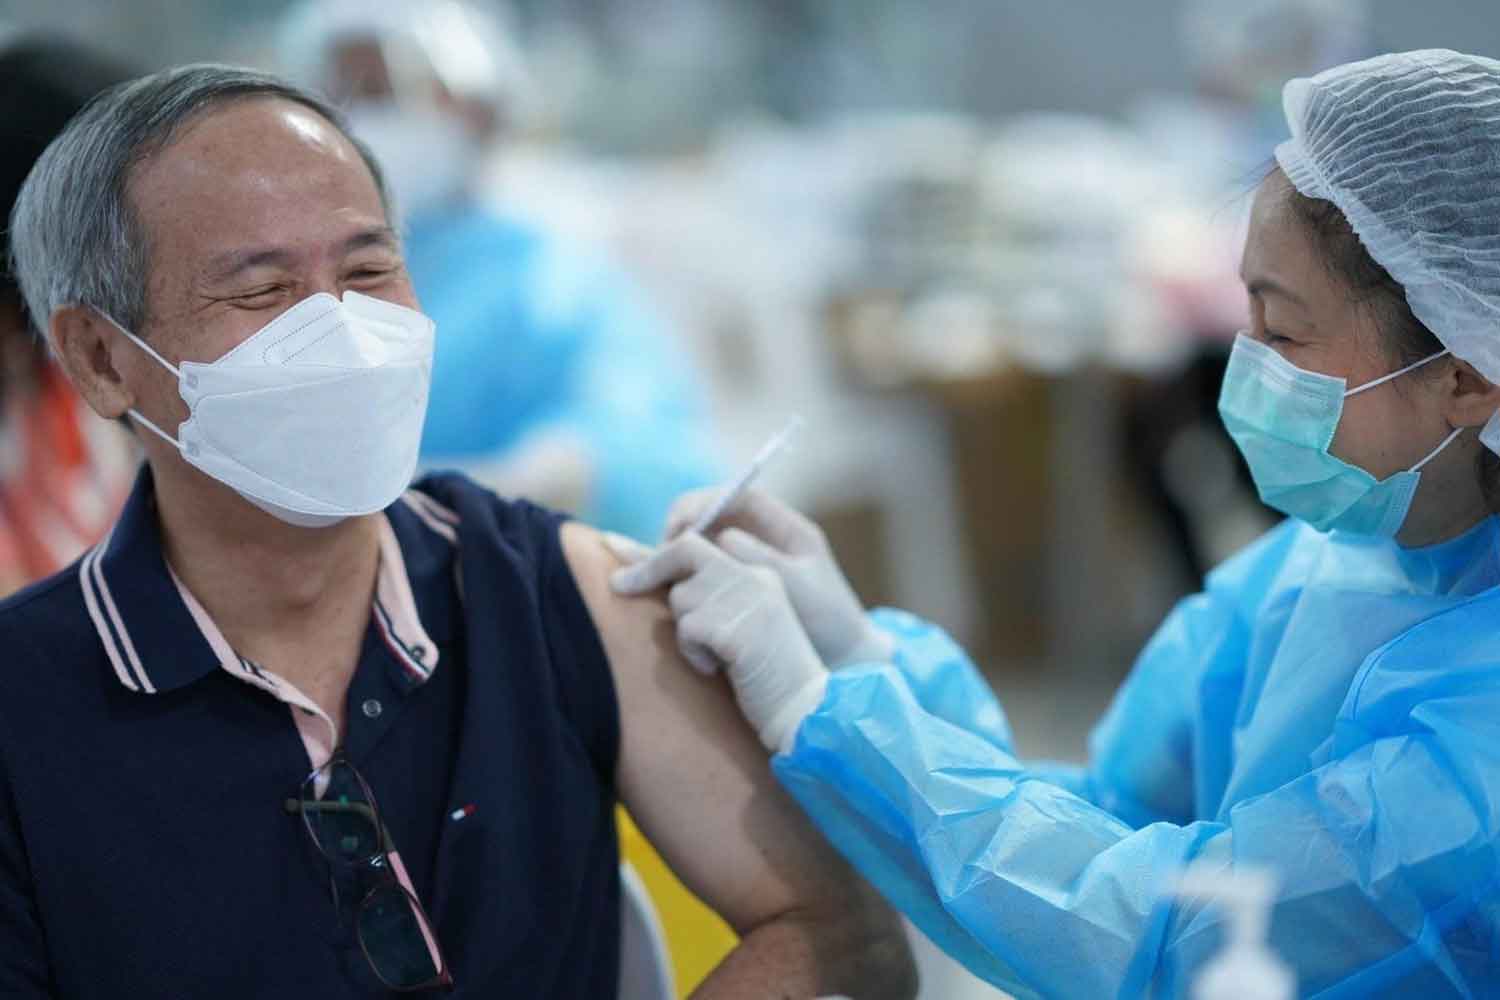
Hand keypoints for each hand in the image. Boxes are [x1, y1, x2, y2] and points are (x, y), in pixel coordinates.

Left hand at [607, 531, 828, 752]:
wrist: (803, 710)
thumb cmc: (764, 677)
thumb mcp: (738, 626)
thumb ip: (706, 595)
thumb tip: (637, 575)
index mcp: (759, 573)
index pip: (699, 543)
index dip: (656, 550)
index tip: (616, 550)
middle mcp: (755, 577)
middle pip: (685, 551)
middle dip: (648, 568)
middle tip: (618, 584)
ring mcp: (749, 599)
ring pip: (682, 595)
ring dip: (685, 629)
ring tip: (714, 655)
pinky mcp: (736, 627)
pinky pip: (688, 629)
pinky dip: (694, 653)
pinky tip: (718, 669)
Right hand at [662, 488, 893, 667]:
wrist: (841, 657)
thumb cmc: (828, 620)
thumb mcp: (799, 588)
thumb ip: (762, 560)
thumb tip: (724, 538)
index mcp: (785, 528)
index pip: (737, 496)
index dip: (703, 503)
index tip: (679, 527)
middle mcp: (763, 537)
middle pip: (711, 514)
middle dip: (681, 528)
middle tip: (660, 554)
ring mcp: (747, 559)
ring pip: (701, 541)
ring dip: (677, 553)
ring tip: (658, 574)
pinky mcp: (735, 584)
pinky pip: (701, 569)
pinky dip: (684, 575)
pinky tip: (672, 591)